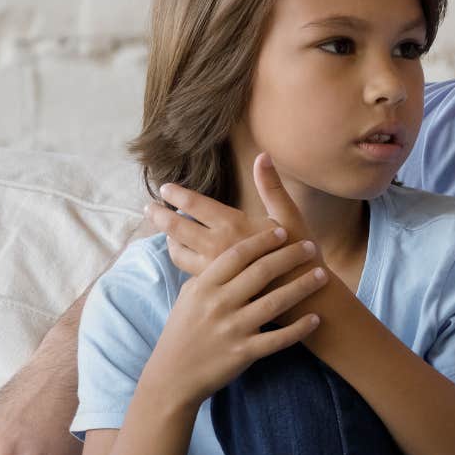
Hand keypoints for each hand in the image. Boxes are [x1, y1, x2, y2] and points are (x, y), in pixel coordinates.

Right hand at [139, 229, 327, 407]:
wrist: (172, 377)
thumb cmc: (181, 333)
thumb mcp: (187, 298)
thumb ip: (206, 274)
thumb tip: (219, 248)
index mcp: (204, 287)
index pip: (237, 255)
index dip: (262, 241)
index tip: (282, 231)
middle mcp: (219, 304)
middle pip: (261, 272)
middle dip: (290, 256)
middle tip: (311, 247)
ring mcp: (233, 329)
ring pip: (274, 303)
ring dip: (302, 287)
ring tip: (322, 275)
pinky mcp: (244, 353)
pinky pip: (277, 339)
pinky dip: (298, 329)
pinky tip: (316, 319)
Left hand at [149, 153, 305, 275]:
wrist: (305, 299)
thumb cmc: (299, 254)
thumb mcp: (289, 216)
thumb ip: (271, 186)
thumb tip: (262, 156)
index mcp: (233, 226)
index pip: (195, 206)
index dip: (177, 195)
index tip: (165, 188)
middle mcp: (217, 248)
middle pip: (176, 229)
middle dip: (159, 216)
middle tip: (149, 208)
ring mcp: (212, 270)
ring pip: (178, 253)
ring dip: (170, 240)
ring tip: (167, 233)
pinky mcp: (214, 287)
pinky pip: (188, 272)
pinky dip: (183, 260)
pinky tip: (186, 256)